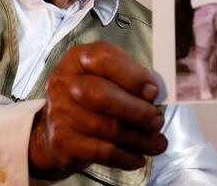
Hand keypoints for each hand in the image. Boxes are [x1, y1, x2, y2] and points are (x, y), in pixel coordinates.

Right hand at [29, 42, 166, 179]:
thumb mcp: (111, 74)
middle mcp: (65, 82)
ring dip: (138, 139)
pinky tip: (138, 158)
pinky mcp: (62, 141)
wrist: (58, 123)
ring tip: (156, 143)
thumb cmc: (94, 92)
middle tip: (157, 121)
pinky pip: (100, 151)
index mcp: (80, 57)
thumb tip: (154, 96)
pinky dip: (125, 157)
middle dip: (137, 111)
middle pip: (101, 95)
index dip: (133, 76)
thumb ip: (131, 78)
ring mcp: (60, 112)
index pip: (105, 59)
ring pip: (106, 127)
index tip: (153, 92)